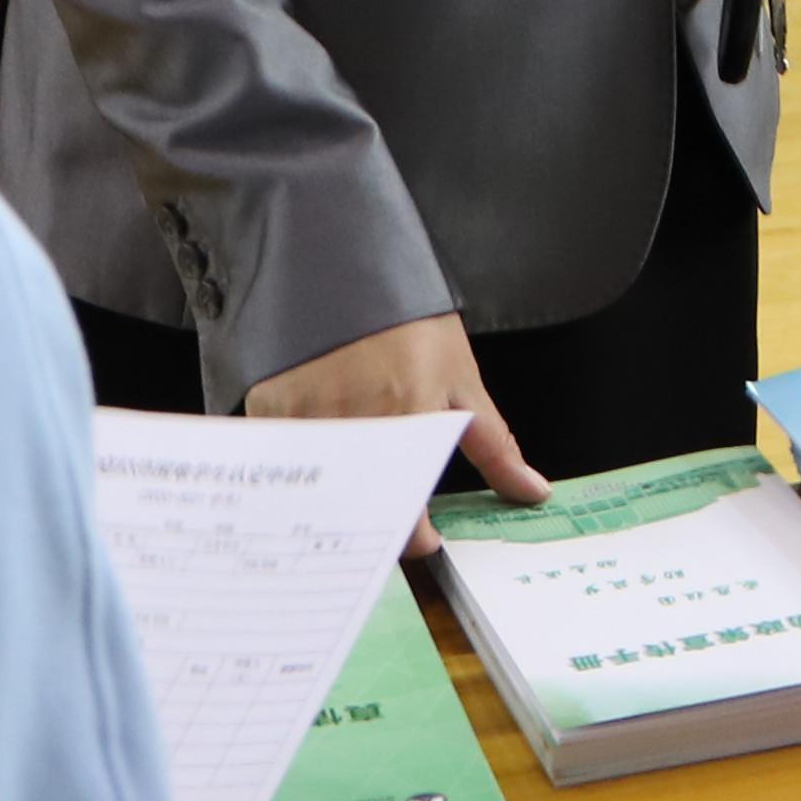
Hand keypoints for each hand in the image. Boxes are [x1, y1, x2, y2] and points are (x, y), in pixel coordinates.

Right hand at [248, 312, 540, 553]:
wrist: (348, 261)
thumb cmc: (408, 318)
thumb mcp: (462, 377)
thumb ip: (494, 445)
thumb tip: (531, 490)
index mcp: (407, 418)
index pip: (407, 513)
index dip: (415, 538)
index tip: (425, 539)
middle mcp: (354, 421)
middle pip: (359, 508)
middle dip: (375, 524)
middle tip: (389, 516)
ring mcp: (307, 416)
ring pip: (318, 490)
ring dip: (335, 498)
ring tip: (351, 483)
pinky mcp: (269, 407)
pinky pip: (280, 461)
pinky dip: (296, 468)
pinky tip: (311, 459)